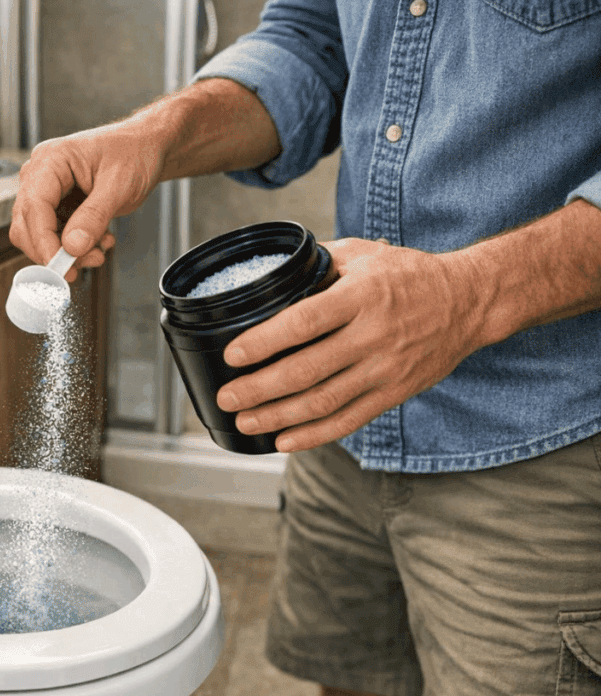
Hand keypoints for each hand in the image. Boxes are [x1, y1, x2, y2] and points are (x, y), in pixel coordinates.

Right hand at [9, 122, 165, 278]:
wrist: (146, 148)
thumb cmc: (134, 153)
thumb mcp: (118, 185)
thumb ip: (94, 216)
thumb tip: (72, 246)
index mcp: (50, 160)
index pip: (33, 206)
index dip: (43, 241)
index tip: (60, 266)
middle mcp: (41, 175)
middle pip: (27, 225)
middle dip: (54, 251)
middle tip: (82, 266)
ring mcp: (48, 191)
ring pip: (39, 236)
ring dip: (68, 252)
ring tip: (99, 251)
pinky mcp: (58, 205)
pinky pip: (56, 236)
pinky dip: (76, 247)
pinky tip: (100, 241)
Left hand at [215, 238, 483, 451]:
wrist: (469, 301)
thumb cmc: (409, 275)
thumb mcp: (364, 254)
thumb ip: (318, 262)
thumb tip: (270, 271)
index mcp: (361, 295)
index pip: (304, 321)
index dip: (264, 341)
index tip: (233, 355)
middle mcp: (373, 335)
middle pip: (308, 369)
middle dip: (260, 388)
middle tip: (227, 397)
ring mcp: (385, 368)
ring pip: (324, 401)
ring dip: (279, 416)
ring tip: (245, 422)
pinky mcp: (394, 393)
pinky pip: (349, 420)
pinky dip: (314, 435)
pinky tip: (284, 441)